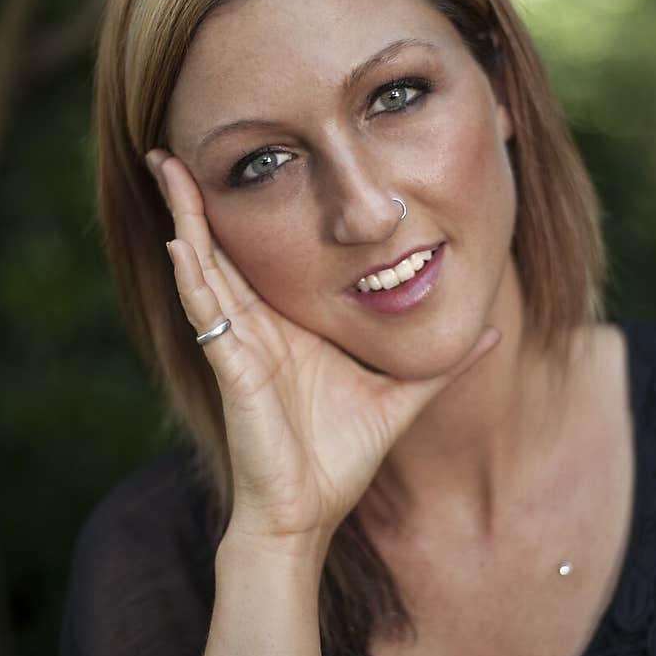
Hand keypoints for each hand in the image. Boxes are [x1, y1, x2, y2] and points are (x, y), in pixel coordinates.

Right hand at [147, 150, 500, 548]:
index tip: (251, 158)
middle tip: (178, 140)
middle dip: (198, 196)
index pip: (262, 254)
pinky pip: (208, 312)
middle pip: (220, 246)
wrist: (309, 515)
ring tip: (165, 165)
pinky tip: (181, 237)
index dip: (246, 210)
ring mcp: (239, 345)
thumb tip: (490, 332)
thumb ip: (444, 365)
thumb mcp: (403, 396)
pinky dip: (192, 274)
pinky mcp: (233, 369)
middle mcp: (257, 326)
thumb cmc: (340, 459)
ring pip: (203, 266)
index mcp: (288, 326)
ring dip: (184, 215)